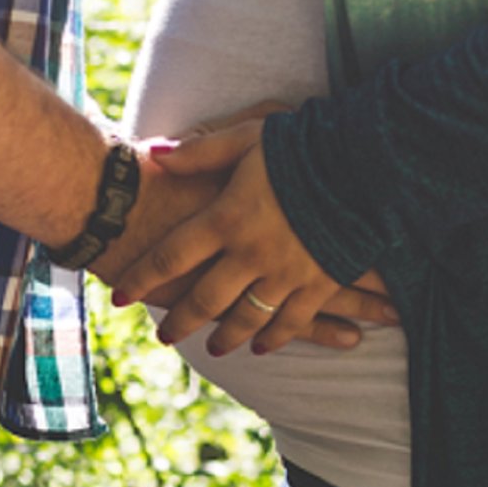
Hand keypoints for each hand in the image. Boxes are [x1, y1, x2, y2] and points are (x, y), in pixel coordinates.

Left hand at [112, 115, 397, 356]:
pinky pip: (292, 320)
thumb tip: (152, 153)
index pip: (171, 256)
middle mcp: (251, 253)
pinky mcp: (320, 282)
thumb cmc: (302, 144)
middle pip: (204, 299)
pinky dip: (274, 337)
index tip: (121, 296)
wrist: (366, 162)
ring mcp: (286, 273)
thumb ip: (199, 152)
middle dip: (180, 321)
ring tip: (211, 348)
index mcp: (227, 217)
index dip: (142, 278)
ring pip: (246, 318)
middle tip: (163, 336)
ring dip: (225, 337)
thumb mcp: (246, 138)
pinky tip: (260, 347)